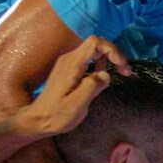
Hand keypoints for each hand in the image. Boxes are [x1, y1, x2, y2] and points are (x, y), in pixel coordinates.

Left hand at [14, 35, 131, 136]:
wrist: (37, 119)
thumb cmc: (57, 115)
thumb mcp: (77, 105)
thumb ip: (92, 87)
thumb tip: (106, 74)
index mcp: (72, 65)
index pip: (95, 43)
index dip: (112, 50)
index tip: (122, 67)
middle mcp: (69, 59)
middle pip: (96, 43)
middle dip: (114, 54)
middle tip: (125, 72)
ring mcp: (68, 63)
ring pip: (93, 51)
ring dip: (108, 60)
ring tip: (116, 75)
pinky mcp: (68, 68)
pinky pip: (88, 59)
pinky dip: (100, 64)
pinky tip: (101, 79)